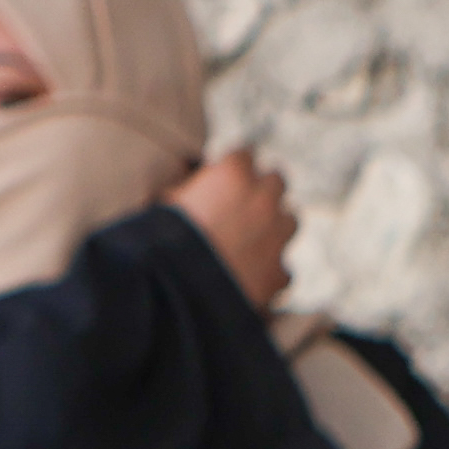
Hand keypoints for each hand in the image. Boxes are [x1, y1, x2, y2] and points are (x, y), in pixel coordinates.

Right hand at [167, 146, 295, 303]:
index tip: (222, 182)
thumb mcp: (165, 203)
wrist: (172, 294)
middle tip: (242, 209)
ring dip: (274, 229)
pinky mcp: (278, 273)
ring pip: (289, 221)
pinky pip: (282, 269)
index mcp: (233, 172)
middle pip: (276, 181)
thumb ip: (187, 189)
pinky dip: (270, 274)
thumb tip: (189, 185)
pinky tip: (250, 282)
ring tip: (250, 246)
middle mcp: (262, 197)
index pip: (244, 155)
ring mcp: (276, 235)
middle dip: (262, 192)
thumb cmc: (159, 244)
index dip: (231, 171)